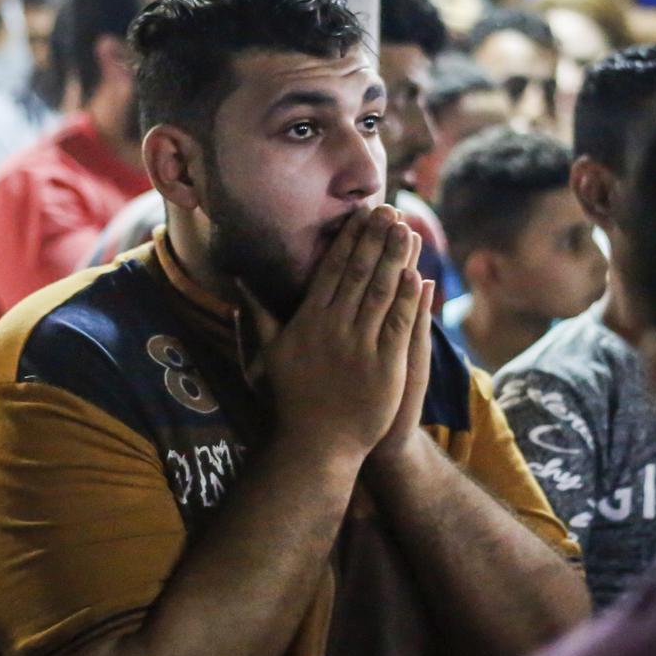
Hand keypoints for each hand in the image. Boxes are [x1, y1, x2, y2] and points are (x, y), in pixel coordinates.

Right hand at [242, 204, 424, 458]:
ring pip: (381, 291)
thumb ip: (259, 315)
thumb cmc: (290, 400)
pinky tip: (417, 271)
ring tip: (405, 228)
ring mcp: (360, 345)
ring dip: (394, 257)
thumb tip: (238, 283)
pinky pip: (399, 323)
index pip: (332, 270)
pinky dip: (408, 296)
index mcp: (308, 320)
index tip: (361, 214)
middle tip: (389, 209)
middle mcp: (334, 327)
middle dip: (375, 238)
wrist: (317, 445)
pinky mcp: (385, 365)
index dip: (349, 239)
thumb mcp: (268, 354)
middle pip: (359, 273)